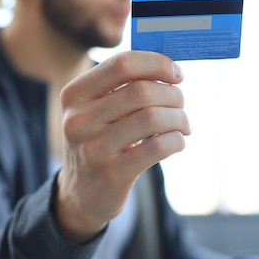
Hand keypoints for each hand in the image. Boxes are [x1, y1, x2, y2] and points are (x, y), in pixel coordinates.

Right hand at [56, 51, 190, 242]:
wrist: (81, 195)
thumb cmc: (100, 141)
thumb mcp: (97, 110)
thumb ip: (125, 86)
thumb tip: (170, 66)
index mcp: (75, 94)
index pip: (121, 64)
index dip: (156, 63)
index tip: (175, 73)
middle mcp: (78, 120)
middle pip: (142, 91)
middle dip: (173, 95)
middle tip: (181, 104)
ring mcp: (93, 148)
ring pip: (152, 118)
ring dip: (179, 118)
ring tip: (183, 125)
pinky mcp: (112, 174)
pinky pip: (157, 147)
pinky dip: (176, 140)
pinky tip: (177, 142)